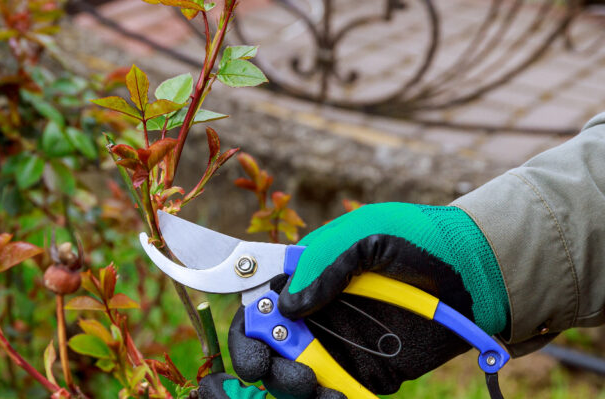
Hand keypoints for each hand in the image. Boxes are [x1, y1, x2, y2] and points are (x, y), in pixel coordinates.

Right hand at [228, 203, 509, 395]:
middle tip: (273, 369)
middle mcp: (317, 314)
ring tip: (310, 383)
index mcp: (307, 277)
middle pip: (269, 346)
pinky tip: (333, 396)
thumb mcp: (367, 237)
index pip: (259, 304)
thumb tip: (287, 306)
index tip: (253, 346)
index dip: (248, 327)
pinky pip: (332, 394)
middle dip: (261, 361)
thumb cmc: (418, 240)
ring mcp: (339, 345)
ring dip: (289, 384)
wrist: (475, 273)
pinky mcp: (366, 373)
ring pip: (293, 375)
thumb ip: (324, 266)